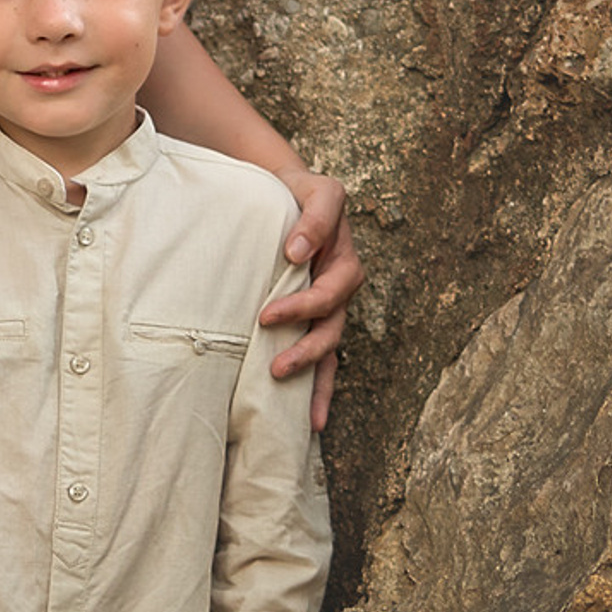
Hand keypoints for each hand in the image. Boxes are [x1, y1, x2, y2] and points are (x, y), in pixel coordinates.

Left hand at [260, 168, 360, 429]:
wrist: (288, 191)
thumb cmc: (301, 191)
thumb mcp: (318, 190)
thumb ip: (314, 218)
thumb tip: (295, 253)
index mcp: (344, 261)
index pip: (331, 289)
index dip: (303, 304)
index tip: (267, 313)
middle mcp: (340, 289)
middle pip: (331, 326)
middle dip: (306, 347)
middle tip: (273, 360)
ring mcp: (328, 307)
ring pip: (329, 349)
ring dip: (314, 376)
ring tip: (293, 402)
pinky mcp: (312, 319)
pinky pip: (321, 358)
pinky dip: (317, 388)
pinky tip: (310, 421)